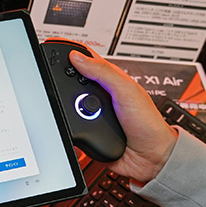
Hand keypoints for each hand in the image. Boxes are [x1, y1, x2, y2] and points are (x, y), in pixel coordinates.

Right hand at [69, 48, 177, 183]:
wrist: (150, 157)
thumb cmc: (148, 123)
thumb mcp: (126, 91)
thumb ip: (103, 73)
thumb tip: (78, 57)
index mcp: (111, 79)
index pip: (87, 59)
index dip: (71, 52)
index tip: (54, 49)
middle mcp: (101, 95)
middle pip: (72, 82)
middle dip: (63, 84)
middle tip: (56, 83)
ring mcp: (94, 114)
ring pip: (69, 105)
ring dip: (68, 109)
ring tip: (79, 112)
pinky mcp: (88, 131)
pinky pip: (71, 126)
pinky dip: (70, 127)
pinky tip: (77, 127)